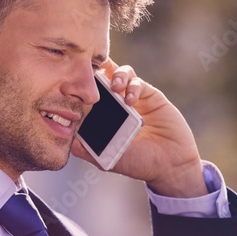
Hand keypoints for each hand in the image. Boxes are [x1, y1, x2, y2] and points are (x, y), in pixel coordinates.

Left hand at [71, 59, 207, 197]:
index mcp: (104, 116)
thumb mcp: (108, 159)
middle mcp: (117, 104)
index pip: (88, 95)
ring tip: (114, 87)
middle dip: (97, 71)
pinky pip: (138, 82)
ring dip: (115, 75)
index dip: (81, 87)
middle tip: (91, 74)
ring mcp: (134, 98)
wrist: (170, 165)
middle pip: (103, 77)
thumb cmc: (139, 163)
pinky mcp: (150, 96)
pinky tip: (131, 100)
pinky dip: (132, 86)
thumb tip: (66, 139)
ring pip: (120, 73)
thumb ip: (87, 150)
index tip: (72, 85)